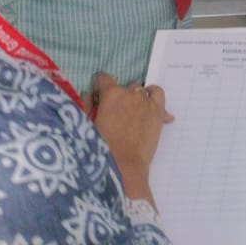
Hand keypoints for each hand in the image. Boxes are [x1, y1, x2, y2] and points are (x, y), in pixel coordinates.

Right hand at [87, 73, 172, 204]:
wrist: (124, 166)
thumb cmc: (100, 148)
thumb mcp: (87, 124)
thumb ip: (88, 106)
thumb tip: (92, 96)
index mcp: (110, 94)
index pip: (102, 78)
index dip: (98, 89)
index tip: (97, 101)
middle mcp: (130, 93)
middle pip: (121, 88)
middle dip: (115, 98)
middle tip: (112, 116)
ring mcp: (146, 101)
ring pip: (138, 91)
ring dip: (132, 99)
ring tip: (129, 116)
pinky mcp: (158, 111)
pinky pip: (157, 93)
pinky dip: (152, 96)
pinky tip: (147, 106)